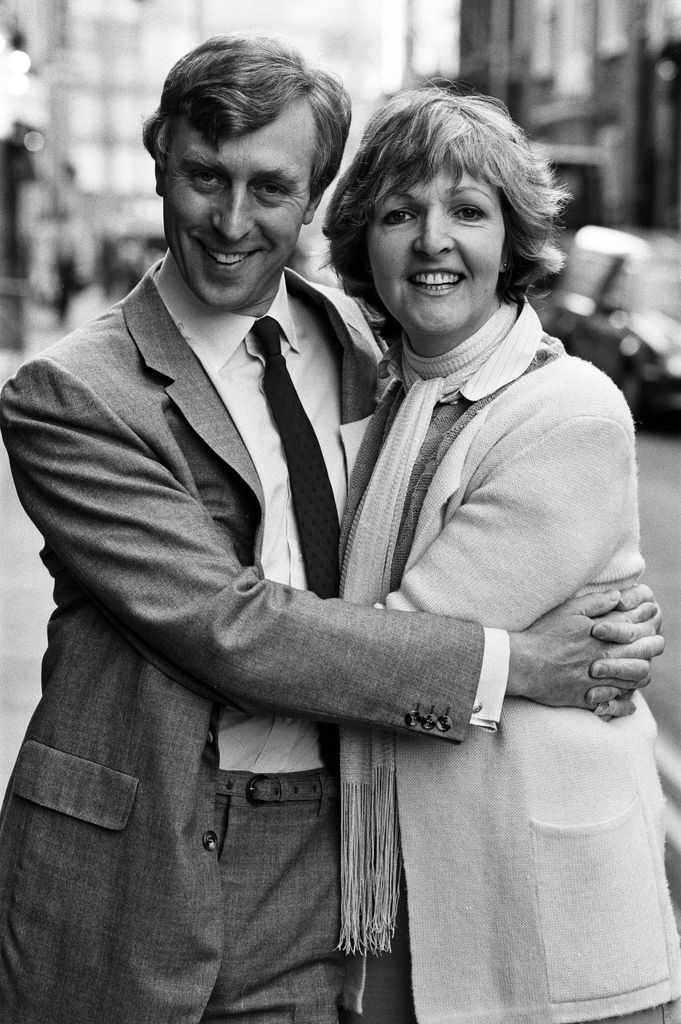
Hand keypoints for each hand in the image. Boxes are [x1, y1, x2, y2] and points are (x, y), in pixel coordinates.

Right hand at [507, 588, 662, 716]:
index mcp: (602, 636)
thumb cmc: (544, 634)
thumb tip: (619, 596)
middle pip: (642, 653)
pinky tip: (628, 696)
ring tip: (643, 667)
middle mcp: (605, 658)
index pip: (635, 626)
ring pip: (634, 678)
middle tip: (656, 641)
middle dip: (653, 645)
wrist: (523, 664)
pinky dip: (626, 699)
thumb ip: (596, 603)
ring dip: (642, 671)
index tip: (652, 612)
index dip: (646, 618)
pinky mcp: (587, 698)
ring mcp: (598, 680)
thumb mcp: (568, 611)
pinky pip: (616, 701)